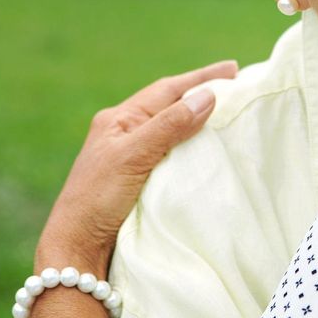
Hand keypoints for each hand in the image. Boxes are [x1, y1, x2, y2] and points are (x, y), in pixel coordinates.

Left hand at [35, 60, 237, 274]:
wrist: (79, 248)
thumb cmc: (97, 199)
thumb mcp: (133, 156)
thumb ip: (169, 126)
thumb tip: (208, 96)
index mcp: (119, 120)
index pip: (167, 90)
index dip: (200, 78)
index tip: (233, 69)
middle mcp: (126, 134)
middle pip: (172, 106)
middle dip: (203, 94)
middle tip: (238, 87)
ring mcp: (134, 157)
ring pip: (175, 130)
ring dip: (202, 121)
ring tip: (231, 114)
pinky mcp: (143, 180)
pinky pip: (176, 154)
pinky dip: (195, 146)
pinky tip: (211, 150)